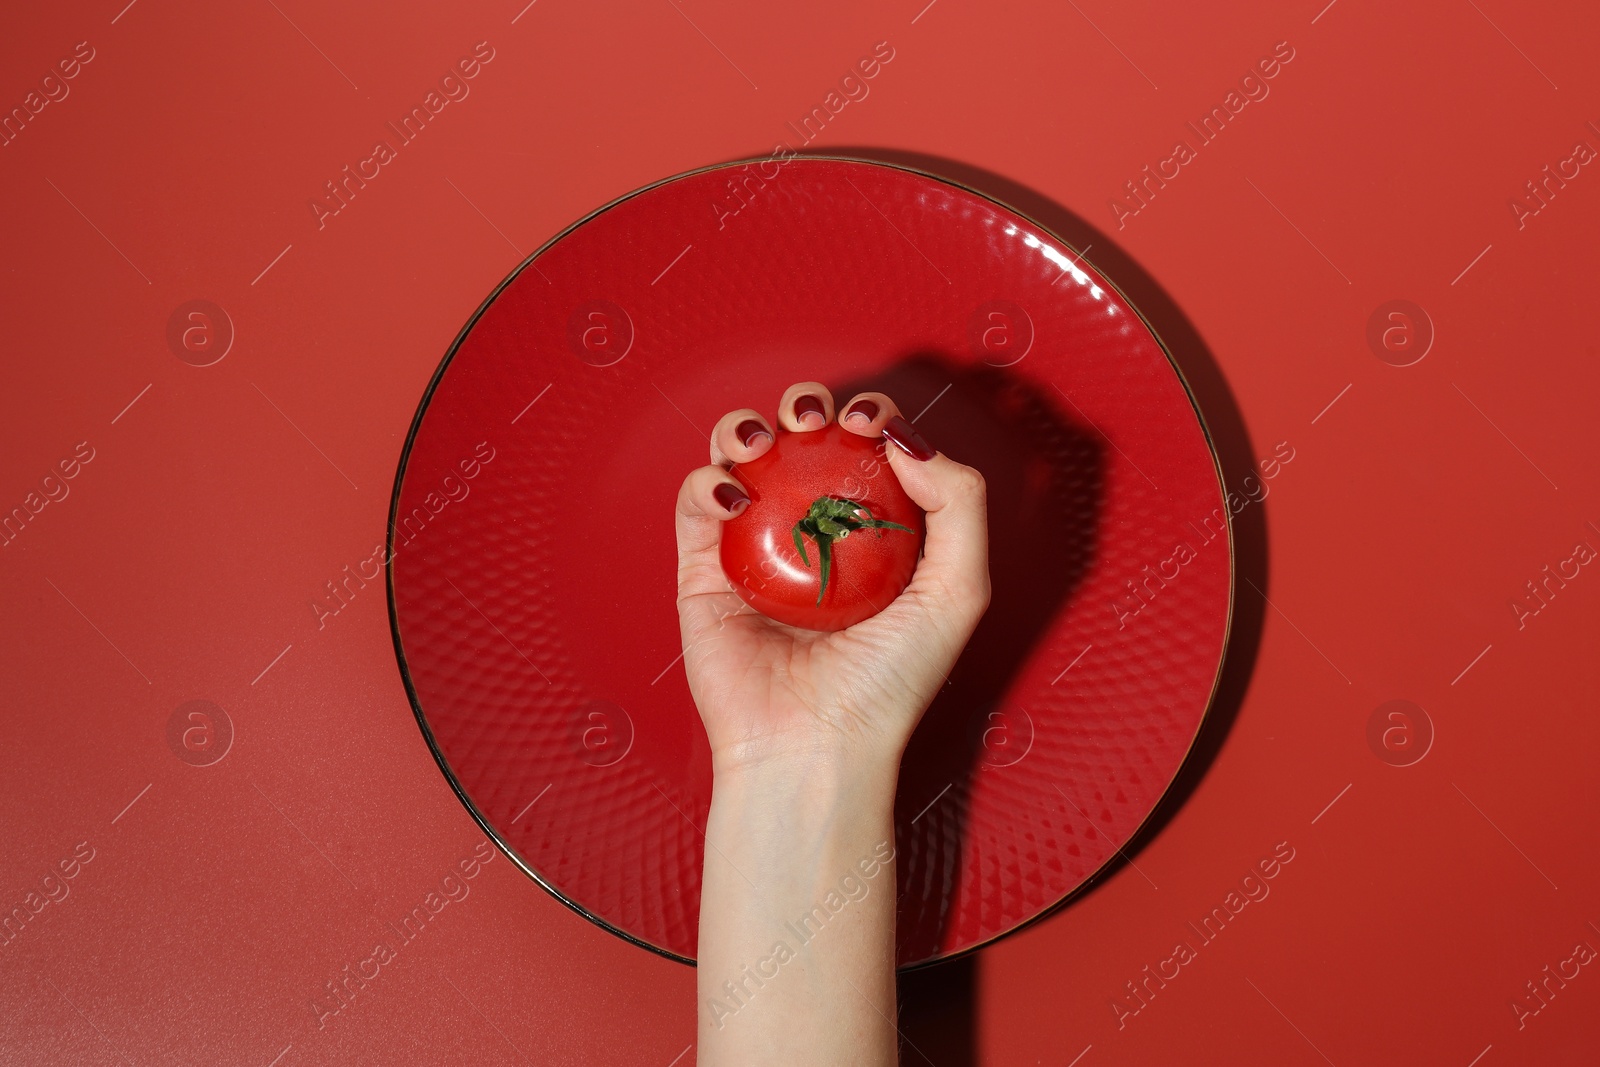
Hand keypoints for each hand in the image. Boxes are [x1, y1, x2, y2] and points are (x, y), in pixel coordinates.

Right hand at [674, 381, 991, 773]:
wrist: (815, 746)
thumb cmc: (891, 684)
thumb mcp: (959, 591)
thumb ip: (959, 503)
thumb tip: (906, 439)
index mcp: (871, 535)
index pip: (866, 452)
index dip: (868, 418)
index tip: (870, 421)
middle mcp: (811, 534)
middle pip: (800, 441)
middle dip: (805, 406)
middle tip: (814, 416)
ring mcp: (753, 550)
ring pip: (738, 458)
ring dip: (744, 427)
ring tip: (762, 438)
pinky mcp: (702, 572)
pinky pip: (695, 504)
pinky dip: (706, 481)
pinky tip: (734, 493)